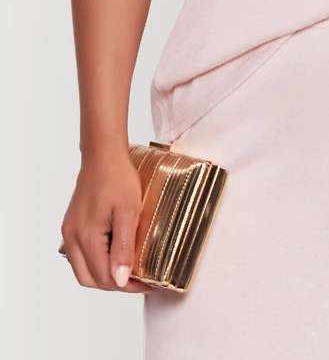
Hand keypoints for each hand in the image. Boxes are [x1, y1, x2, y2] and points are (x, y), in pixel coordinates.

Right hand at [60, 146, 151, 292]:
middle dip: (115, 284)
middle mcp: (72, 238)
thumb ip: (123, 247)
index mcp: (86, 237)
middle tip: (139, 280)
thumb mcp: (128, 212)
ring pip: (83, 270)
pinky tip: (114, 255)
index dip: (126, 285)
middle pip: (90, 279)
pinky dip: (96, 262)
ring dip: (104, 275)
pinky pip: (80, 255)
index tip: (148, 283)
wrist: (103, 154)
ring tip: (128, 270)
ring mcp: (69, 232)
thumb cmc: (118, 177)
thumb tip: (119, 280)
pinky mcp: (71, 225)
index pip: (104, 277)